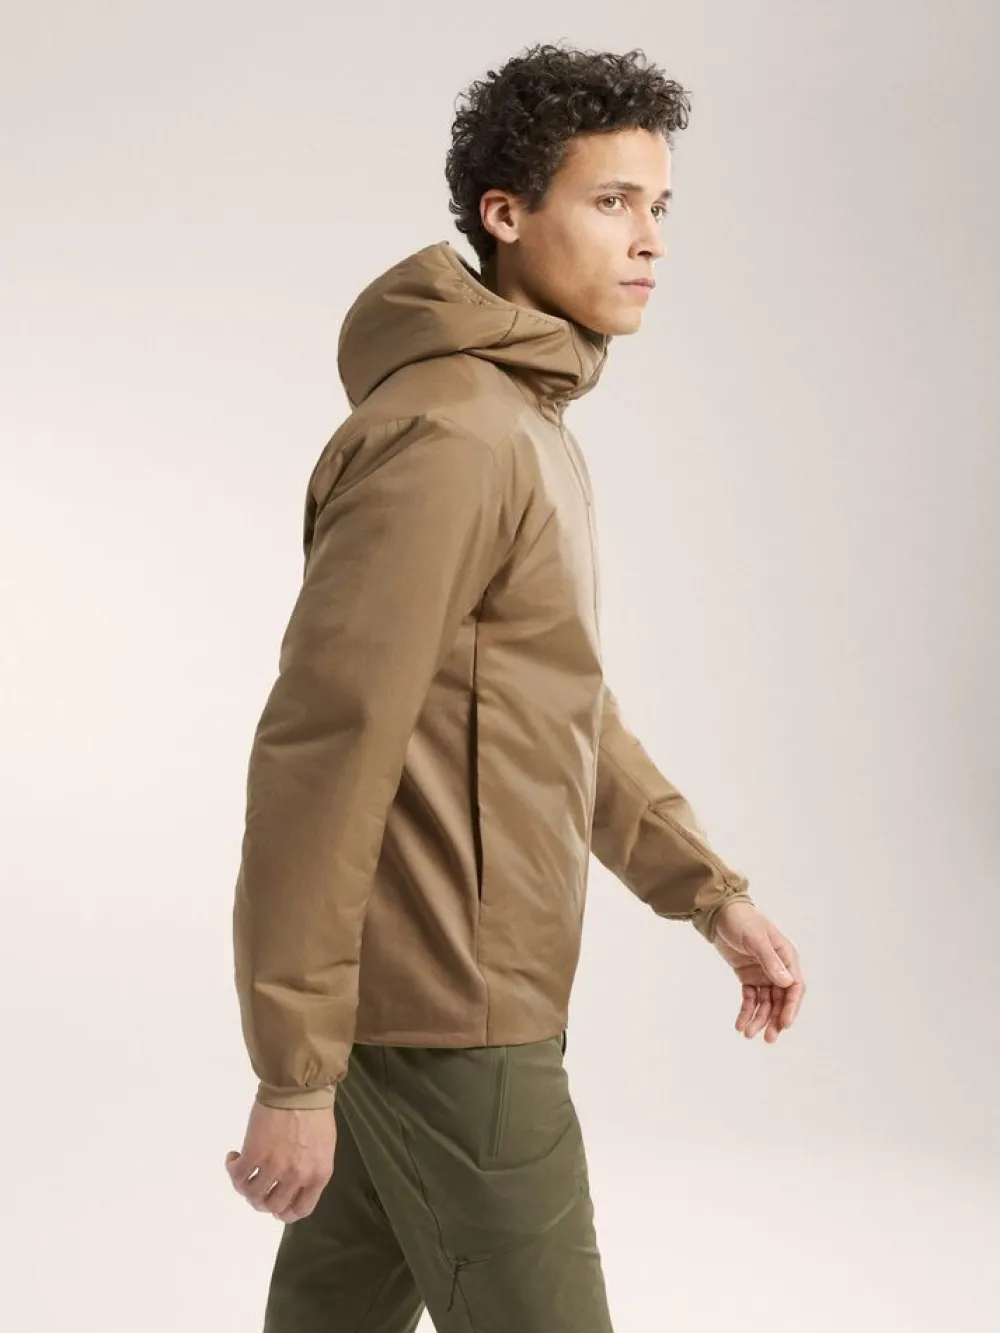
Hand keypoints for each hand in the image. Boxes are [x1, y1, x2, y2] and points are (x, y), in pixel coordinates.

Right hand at [225, 1097, 336, 1222]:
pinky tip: (234, 1157)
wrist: (299, 1087)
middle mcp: (296, 1176)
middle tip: (257, 1186)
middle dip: (262, 1200)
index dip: (285, 1213)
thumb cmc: (314, 1111)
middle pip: (273, 1206)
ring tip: (244, 1170)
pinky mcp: (254, 1154)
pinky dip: (232, 1170)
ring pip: (253, 1195)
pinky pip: (238, 1176)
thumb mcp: (323, 1146)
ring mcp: (274, 1167)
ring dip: (245, 1186)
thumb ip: (310, 1169)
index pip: (300, 1210)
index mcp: (318, 1175)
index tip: (276, 1207)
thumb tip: (292, 1186)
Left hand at [711, 901, 804, 1041]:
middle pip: (780, 999)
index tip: (785, 1024)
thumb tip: (786, 982)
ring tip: (748, 1034)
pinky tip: (740, 1024)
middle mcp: (778, 967)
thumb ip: (770, 960)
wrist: (719, 912)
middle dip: (775, 1019)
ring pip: (765, 1002)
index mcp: (786, 957)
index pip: (794, 987)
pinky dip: (746, 1011)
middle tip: (768, 1038)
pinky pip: (750, 997)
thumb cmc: (742, 920)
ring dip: (759, 1018)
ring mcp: (763, 973)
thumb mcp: (755, 938)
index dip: (791, 1007)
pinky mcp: (748, 976)